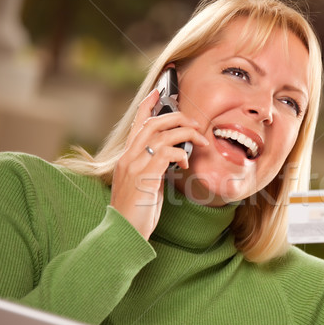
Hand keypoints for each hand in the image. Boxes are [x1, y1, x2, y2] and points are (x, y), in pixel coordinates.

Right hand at [110, 89, 208, 239]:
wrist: (123, 233)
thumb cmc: (137, 211)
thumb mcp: (145, 185)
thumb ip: (154, 168)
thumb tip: (173, 158)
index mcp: (127, 158)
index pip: (137, 124)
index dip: (148, 105)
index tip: (159, 91)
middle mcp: (128, 157)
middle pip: (153, 123)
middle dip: (177, 118)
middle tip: (195, 124)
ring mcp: (134, 166)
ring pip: (161, 134)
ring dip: (186, 134)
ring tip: (200, 141)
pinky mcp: (144, 177)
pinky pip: (167, 154)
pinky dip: (181, 154)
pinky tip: (186, 164)